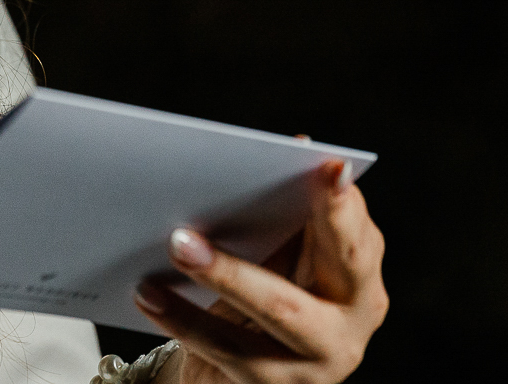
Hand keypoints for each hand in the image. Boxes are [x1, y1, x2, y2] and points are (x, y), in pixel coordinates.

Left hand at [136, 161, 387, 383]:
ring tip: (174, 248)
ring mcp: (317, 362)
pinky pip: (230, 352)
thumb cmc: (264, 289)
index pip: (356, 237)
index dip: (344, 205)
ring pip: (275, 314)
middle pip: (315, 284)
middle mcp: (351, 322)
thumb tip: (290, 145)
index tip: (328, 168)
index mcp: (359, 275)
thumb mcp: (279, 254)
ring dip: (222, 276)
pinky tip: (148, 295)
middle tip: (201, 226)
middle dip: (278, 235)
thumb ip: (286, 213)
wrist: (238, 371)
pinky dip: (186, 320)